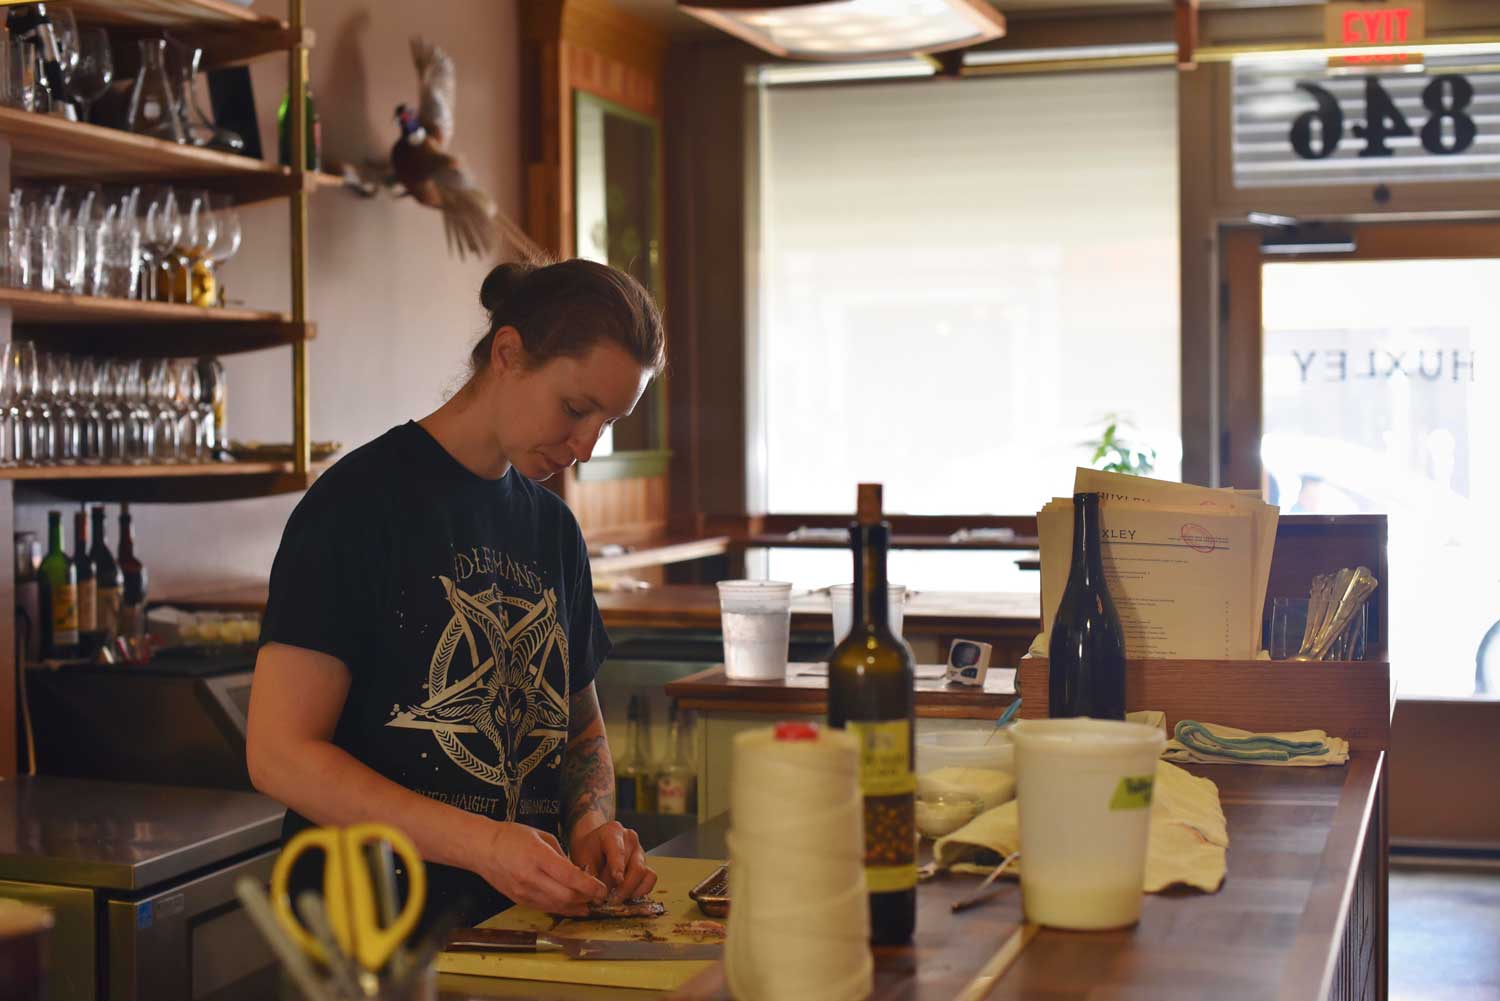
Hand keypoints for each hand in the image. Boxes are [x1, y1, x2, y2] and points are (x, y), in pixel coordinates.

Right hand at [474, 822, 605, 915]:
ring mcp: (523, 892)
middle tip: (599, 897)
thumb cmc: (511, 837)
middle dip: (586, 899)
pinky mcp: (518, 900)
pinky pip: (544, 908)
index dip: (590, 886)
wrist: (481, 848)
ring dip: (575, 908)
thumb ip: (560, 855)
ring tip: (589, 905)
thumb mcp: (541, 836)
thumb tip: (576, 871)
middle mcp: (531, 877)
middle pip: (566, 896)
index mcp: (538, 857)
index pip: (570, 877)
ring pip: (556, 906)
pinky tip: (571, 907)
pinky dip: (560, 909)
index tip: (602, 889)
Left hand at [570, 820, 657, 902]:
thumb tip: (598, 896)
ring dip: (631, 890)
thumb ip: (590, 875)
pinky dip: (640, 890)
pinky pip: (650, 879)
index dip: (618, 867)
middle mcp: (631, 839)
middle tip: (610, 899)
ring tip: (616, 898)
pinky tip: (626, 895)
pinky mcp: (645, 863)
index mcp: (613, 832)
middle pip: (635, 867)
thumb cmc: (588, 848)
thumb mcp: (582, 858)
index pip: (619, 851)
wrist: (593, 843)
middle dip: (623, 888)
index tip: (617, 880)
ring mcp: (640, 851)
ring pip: (644, 874)